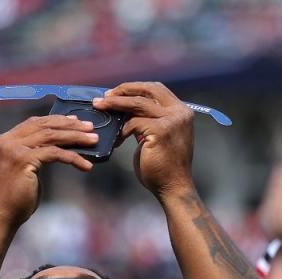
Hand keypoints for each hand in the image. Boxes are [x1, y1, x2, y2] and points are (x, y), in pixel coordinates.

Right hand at [0, 115, 97, 227]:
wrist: (0, 216)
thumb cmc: (13, 199)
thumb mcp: (22, 170)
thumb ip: (32, 155)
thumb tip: (56, 148)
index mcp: (4, 141)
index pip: (33, 122)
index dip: (55, 120)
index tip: (74, 121)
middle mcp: (6, 141)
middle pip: (44, 126)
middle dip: (69, 125)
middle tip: (90, 128)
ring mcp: (13, 149)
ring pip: (51, 136)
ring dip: (75, 137)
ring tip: (93, 140)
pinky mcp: (23, 160)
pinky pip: (55, 153)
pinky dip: (73, 157)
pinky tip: (85, 165)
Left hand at [92, 82, 194, 198]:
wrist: (173, 187)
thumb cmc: (163, 166)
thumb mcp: (157, 136)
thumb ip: (149, 121)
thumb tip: (125, 112)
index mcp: (181, 111)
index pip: (156, 89)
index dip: (134, 88)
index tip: (116, 93)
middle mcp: (180, 112)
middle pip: (148, 89)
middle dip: (124, 90)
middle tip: (104, 97)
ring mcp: (172, 120)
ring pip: (138, 103)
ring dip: (116, 104)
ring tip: (100, 106)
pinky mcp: (161, 130)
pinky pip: (134, 123)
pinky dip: (121, 129)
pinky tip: (115, 139)